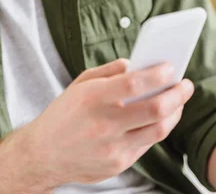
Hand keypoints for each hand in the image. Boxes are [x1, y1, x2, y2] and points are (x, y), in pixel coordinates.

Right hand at [25, 58, 193, 186]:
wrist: (42, 154)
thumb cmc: (62, 114)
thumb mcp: (78, 84)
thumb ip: (107, 71)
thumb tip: (134, 64)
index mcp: (93, 98)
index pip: (135, 83)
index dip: (157, 74)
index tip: (170, 67)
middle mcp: (104, 123)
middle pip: (154, 108)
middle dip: (177, 95)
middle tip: (185, 85)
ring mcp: (113, 146)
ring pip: (157, 129)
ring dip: (174, 113)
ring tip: (178, 101)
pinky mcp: (118, 163)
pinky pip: (146, 143)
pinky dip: (157, 128)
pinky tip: (160, 118)